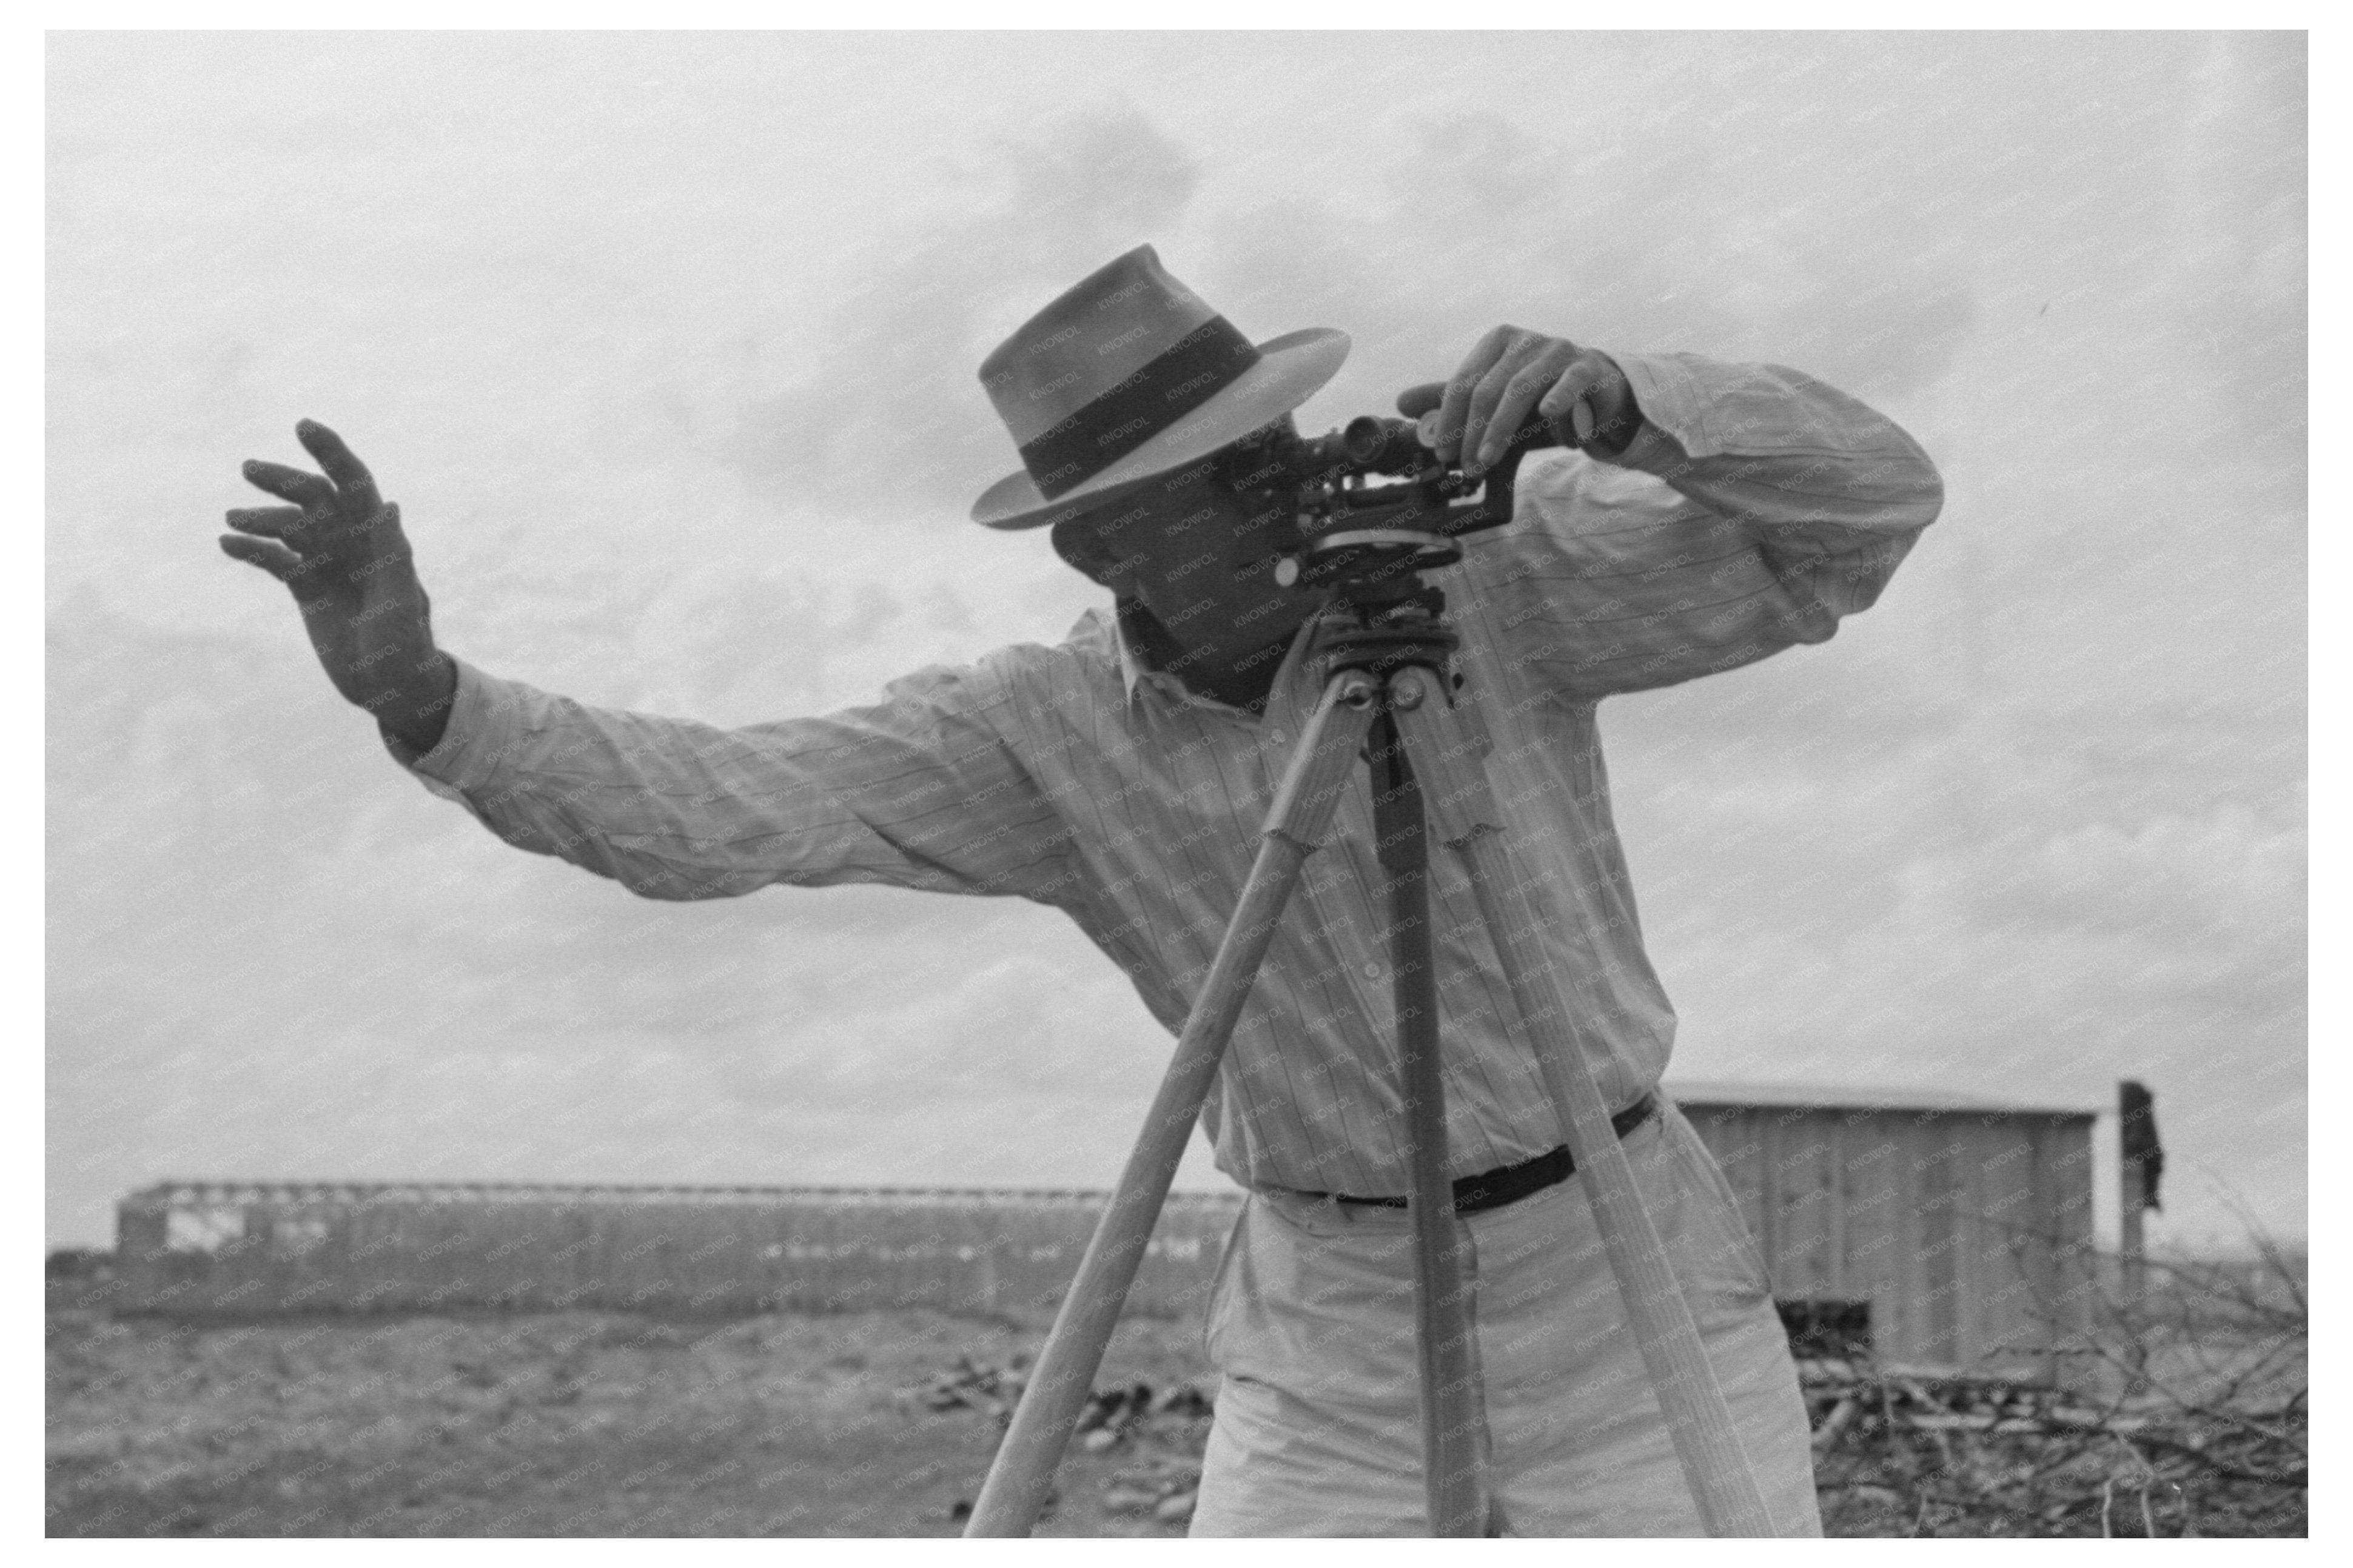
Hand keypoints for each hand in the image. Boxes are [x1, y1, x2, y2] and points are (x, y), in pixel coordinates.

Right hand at [220, 420, 455, 752]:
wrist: (393, 686)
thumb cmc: (407, 644)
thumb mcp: (402, 601)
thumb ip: (393, 556)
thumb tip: (389, 505)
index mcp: (381, 539)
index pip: (355, 485)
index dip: (332, 453)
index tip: (303, 426)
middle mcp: (354, 544)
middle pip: (315, 498)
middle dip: (284, 480)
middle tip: (249, 469)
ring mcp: (329, 564)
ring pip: (291, 527)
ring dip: (262, 518)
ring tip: (233, 519)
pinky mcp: (307, 588)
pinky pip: (276, 560)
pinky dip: (253, 550)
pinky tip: (227, 544)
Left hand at [1405, 326, 1640, 475]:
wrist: (1597, 392)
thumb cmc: (1540, 396)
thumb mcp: (1494, 400)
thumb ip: (1453, 400)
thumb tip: (1401, 403)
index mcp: (1496, 342)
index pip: (1463, 382)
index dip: (1449, 422)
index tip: (1444, 456)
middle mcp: (1524, 340)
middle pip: (1487, 389)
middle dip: (1472, 434)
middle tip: (1466, 468)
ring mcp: (1557, 349)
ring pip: (1520, 389)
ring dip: (1500, 430)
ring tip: (1489, 461)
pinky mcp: (1587, 365)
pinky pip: (1570, 381)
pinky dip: (1557, 397)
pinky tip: (1546, 414)